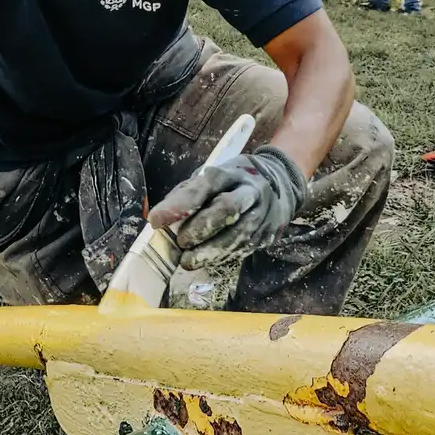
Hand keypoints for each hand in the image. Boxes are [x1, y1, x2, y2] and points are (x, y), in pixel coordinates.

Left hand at [149, 146, 307, 268]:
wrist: (278, 183)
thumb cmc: (232, 182)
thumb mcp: (210, 179)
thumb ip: (186, 195)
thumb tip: (159, 219)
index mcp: (231, 173)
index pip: (205, 185)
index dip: (181, 204)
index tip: (156, 220)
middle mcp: (251, 190)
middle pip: (227, 208)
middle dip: (200, 229)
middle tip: (180, 243)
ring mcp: (264, 213)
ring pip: (239, 234)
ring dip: (211, 251)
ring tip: (188, 261)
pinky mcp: (269, 233)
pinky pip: (245, 249)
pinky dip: (223, 257)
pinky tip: (208, 261)